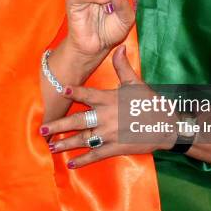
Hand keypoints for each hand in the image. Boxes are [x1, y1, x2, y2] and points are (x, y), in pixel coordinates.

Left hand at [40, 46, 175, 165]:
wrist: (167, 126)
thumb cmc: (150, 103)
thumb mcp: (136, 83)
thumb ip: (123, 67)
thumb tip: (119, 47)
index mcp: (110, 99)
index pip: (88, 94)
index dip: (75, 91)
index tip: (62, 89)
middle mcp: (107, 117)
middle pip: (78, 121)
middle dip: (59, 126)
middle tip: (43, 130)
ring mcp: (110, 134)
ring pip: (84, 139)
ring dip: (66, 144)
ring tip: (51, 147)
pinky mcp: (116, 148)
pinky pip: (96, 155)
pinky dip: (83, 160)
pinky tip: (71, 164)